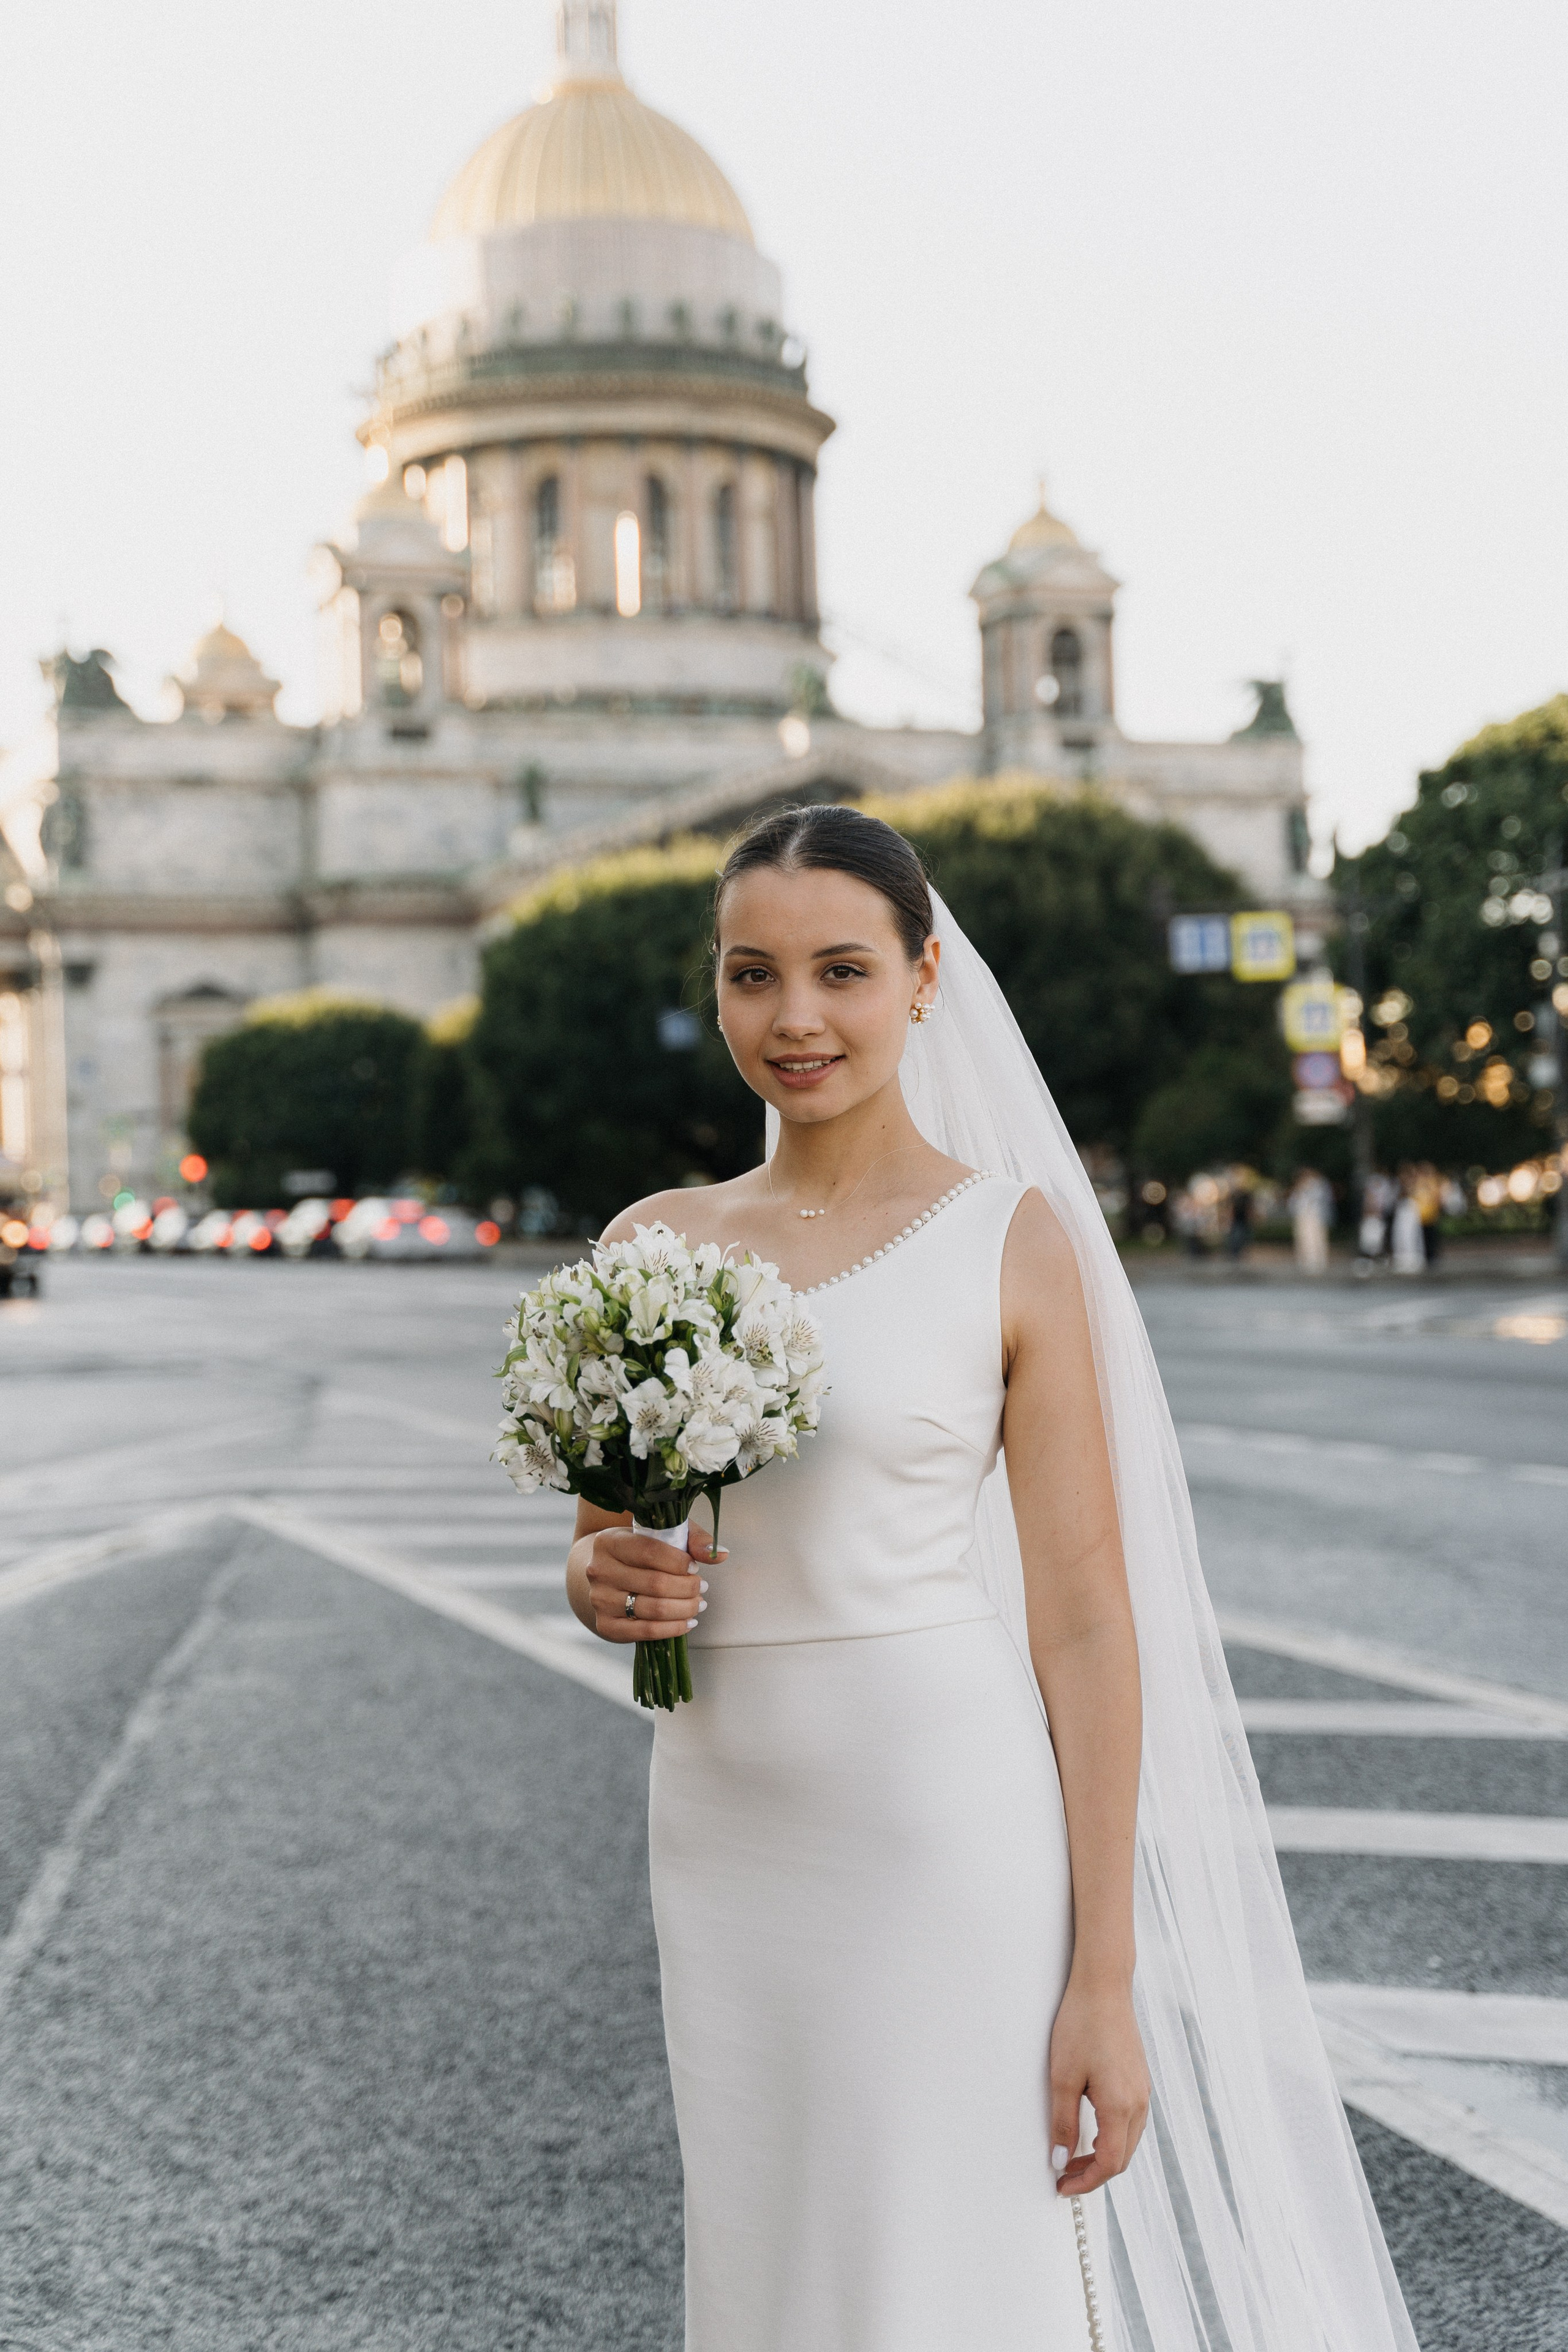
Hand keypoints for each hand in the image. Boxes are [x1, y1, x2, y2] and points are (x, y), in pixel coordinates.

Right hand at [582, 1526, 724, 1644]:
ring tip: (698, 1604)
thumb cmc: (639, 1552)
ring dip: (684, 1609)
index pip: (649, 1551)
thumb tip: (720, 1554)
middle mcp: (599, 1570)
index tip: (695, 1567)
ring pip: (653, 1609)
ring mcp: (600, 1600)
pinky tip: (688, 1622)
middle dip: (687, 1588)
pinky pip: (646, 1632)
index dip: (679, 1561)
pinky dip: (673, 1629)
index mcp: (608, 1542)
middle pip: (655, 1583)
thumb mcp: (661, 1535)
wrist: (606, 1576)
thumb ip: (691, 1538)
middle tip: (702, 1587)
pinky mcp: (606, 1625)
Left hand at [1048, 1975, 1148, 2194]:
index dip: (1085, 2182)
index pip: (1109, 2164)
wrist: (1104, 1985)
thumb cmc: (1080, 2025)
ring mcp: (1142, 2090)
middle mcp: (1139, 2103)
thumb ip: (1062, 2122)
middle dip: (1093, 2173)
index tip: (1061, 2187)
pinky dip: (1112, 2137)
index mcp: (1121, 2106)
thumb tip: (1060, 2160)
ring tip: (1072, 2156)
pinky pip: (1131, 2122)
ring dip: (1103, 2155)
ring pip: (1128, 2141)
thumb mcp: (1062, 2076)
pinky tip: (1091, 2130)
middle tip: (1063, 2177)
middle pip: (1121, 2158)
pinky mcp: (1139, 2079)